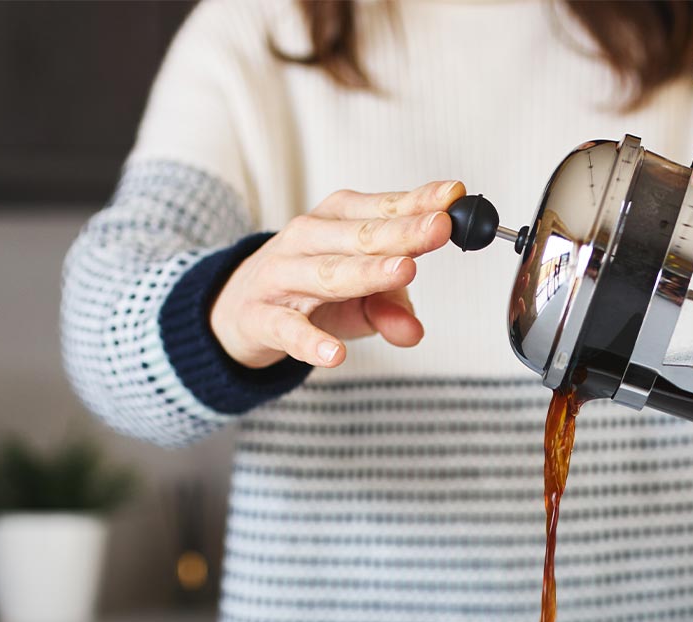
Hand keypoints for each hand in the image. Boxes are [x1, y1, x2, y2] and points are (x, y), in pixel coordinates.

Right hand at [210, 180, 465, 368]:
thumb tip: (414, 331)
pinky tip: (334, 354)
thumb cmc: (310, 293)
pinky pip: (288, 329)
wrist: (237, 310)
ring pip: (329, 273)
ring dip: (367, 272)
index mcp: (337, 220)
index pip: (383, 208)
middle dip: (403, 232)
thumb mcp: (358, 297)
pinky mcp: (260, 316)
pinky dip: (311, 342)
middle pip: (361, 235)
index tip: (454, 196)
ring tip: (404, 272)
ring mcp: (281, 275)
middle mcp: (308, 238)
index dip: (420, 202)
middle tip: (440, 227)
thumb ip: (391, 308)